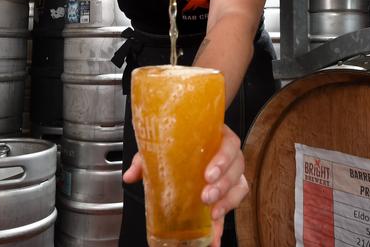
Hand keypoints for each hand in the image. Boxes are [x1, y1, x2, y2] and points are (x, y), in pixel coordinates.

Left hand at [123, 125, 248, 246]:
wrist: (181, 144)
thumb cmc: (177, 143)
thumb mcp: (160, 148)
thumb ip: (145, 160)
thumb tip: (129, 176)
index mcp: (214, 136)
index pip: (228, 143)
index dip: (223, 159)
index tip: (208, 174)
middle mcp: (227, 153)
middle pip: (237, 166)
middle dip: (223, 184)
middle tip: (206, 196)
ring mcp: (230, 172)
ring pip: (239, 185)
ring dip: (227, 201)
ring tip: (212, 214)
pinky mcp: (228, 192)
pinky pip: (233, 205)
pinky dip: (223, 222)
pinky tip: (214, 235)